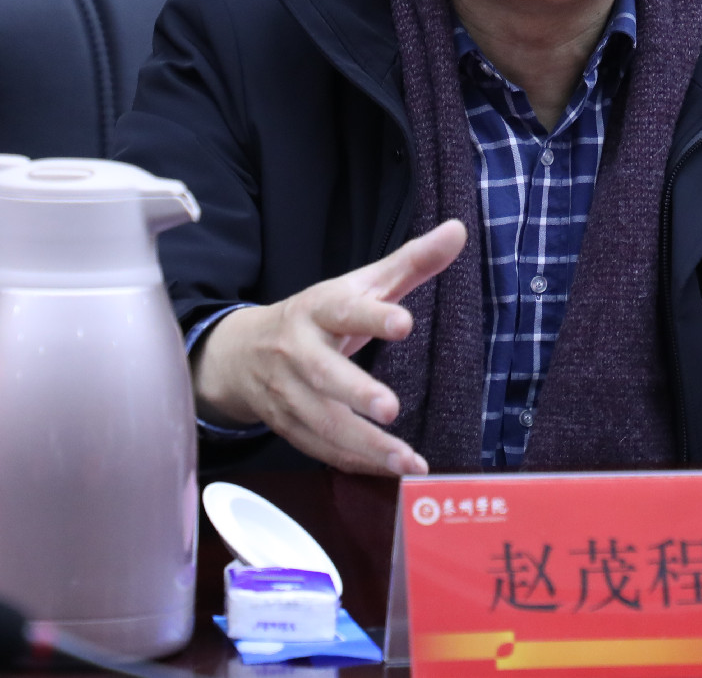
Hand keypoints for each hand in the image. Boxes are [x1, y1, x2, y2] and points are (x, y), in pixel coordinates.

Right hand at [192, 220, 466, 476]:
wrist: (243, 352)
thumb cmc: (319, 316)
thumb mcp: (360, 285)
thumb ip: (411, 262)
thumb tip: (459, 230)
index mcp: (319, 309)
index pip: (344, 310)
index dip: (372, 316)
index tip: (403, 323)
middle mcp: (298, 351)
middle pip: (323, 373)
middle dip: (356, 392)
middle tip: (391, 408)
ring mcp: (288, 392)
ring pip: (322, 421)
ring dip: (364, 444)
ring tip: (407, 460)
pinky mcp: (287, 425)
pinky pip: (320, 449)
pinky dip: (354, 462)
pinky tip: (389, 471)